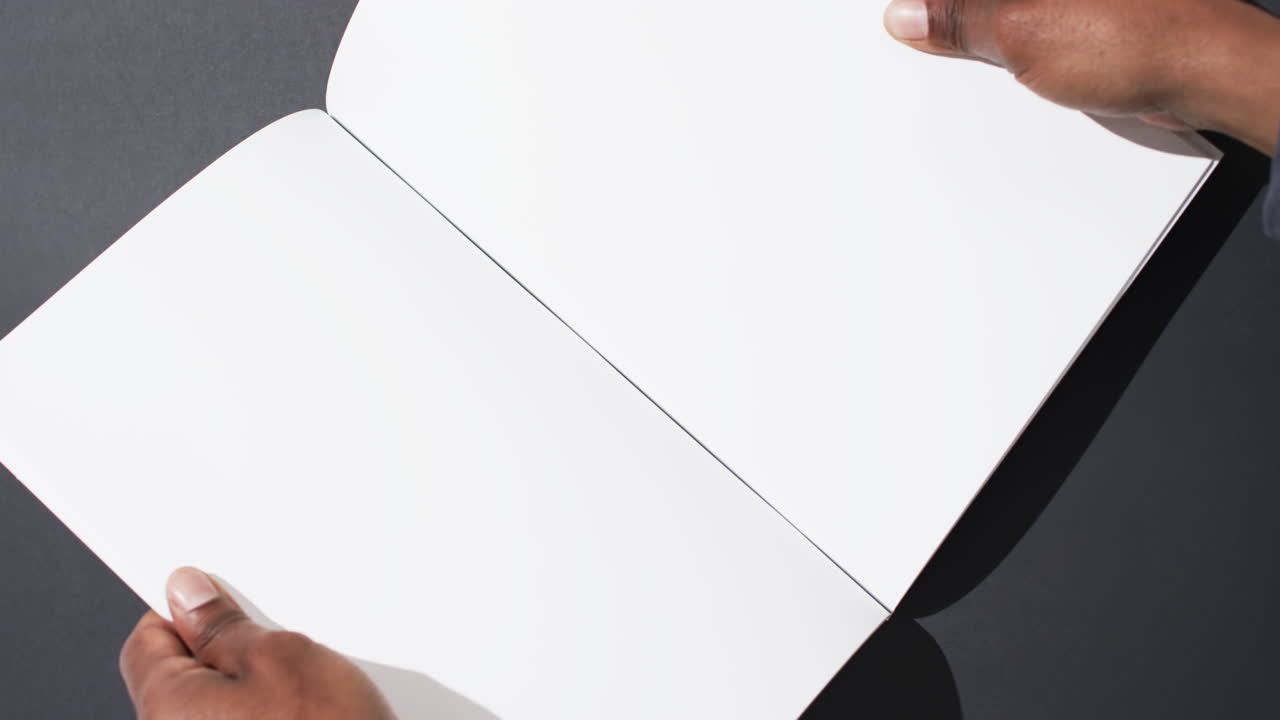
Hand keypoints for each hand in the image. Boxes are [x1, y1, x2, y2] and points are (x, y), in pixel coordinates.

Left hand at [119, 567, 394, 719]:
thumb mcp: (283, 654)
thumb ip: (224, 625)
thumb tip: (189, 596)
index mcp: (167, 708)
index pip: (148, 641)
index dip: (184, 611)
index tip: (217, 597)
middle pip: (182, 677)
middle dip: (226, 651)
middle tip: (275, 641)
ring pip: (215, 705)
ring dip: (251, 688)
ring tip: (302, 685)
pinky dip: (265, 715)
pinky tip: (304, 713)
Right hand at [882, 0, 1279, 154]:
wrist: (1207, 70)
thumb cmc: (1139, 38)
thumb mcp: (1021, 33)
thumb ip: (958, 20)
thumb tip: (909, 16)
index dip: (918, 6)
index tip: (895, 21)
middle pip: (971, 0)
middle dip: (940, 15)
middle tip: (912, 36)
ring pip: (994, 9)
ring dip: (968, 30)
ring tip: (948, 50)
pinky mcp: (1077, 14)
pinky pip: (1018, 23)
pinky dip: (997, 42)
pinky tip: (988, 62)